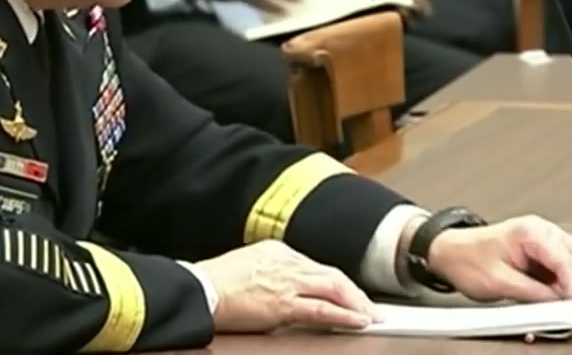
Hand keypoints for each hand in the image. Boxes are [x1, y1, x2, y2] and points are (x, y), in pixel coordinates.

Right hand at [195, 240, 378, 332]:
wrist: (200, 289)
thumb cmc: (216, 282)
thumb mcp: (249, 267)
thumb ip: (272, 275)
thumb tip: (287, 292)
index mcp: (278, 250)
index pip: (317, 266)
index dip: (337, 282)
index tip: (349, 293)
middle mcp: (287, 261)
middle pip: (332, 275)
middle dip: (355, 292)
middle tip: (370, 306)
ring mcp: (287, 282)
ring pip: (334, 289)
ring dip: (357, 303)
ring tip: (371, 315)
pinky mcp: (284, 304)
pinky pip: (323, 310)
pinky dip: (344, 315)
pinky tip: (358, 321)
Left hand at [426, 214, 571, 302]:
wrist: (447, 252)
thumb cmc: (465, 259)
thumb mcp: (499, 283)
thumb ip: (534, 294)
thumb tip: (561, 304)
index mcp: (531, 232)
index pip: (567, 261)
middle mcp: (541, 231)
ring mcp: (542, 239)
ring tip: (564, 303)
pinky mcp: (540, 250)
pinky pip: (562, 267)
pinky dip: (563, 283)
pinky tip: (555, 297)